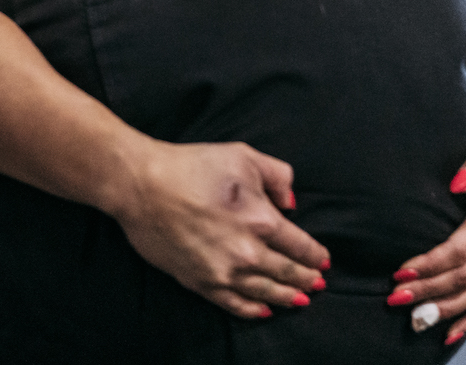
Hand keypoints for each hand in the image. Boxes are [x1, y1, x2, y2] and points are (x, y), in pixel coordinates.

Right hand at [109, 139, 331, 319]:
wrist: (142, 184)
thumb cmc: (190, 166)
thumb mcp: (242, 155)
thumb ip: (277, 174)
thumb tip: (290, 201)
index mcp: (262, 219)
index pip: (300, 245)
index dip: (316, 255)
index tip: (323, 261)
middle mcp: (247, 252)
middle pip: (287, 272)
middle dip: (307, 279)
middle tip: (318, 284)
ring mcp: (223, 271)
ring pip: (265, 292)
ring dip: (286, 297)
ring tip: (300, 300)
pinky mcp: (199, 281)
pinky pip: (233, 304)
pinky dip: (252, 309)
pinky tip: (263, 310)